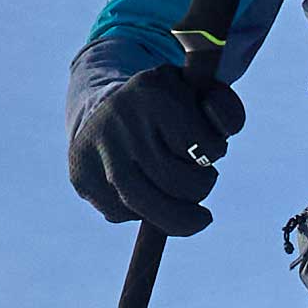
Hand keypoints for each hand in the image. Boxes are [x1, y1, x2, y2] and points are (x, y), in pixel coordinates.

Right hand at [69, 61, 245, 233]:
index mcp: (153, 92)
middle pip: (177, 182)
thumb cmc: (170, 108)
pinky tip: (149, 196)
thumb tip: (220, 138)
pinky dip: (143, 215)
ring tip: (189, 206)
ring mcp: (96, 148)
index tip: (209, 144)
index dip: (215, 152)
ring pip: (145, 206)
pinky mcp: (81, 173)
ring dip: (177, 215)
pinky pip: (121, 213)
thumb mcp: (201, 98)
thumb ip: (226, 113)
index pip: (205, 147)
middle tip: (204, 179)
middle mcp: (120, 117)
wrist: (112, 105)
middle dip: (200, 187)